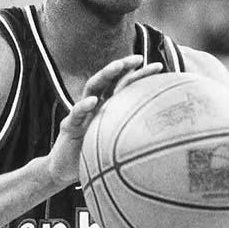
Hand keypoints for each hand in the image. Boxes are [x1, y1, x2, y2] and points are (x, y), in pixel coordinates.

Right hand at [47, 56, 162, 186]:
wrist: (63, 170)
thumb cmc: (92, 156)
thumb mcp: (116, 145)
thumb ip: (134, 138)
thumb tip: (165, 143)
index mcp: (107, 107)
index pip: (124, 85)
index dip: (139, 74)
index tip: (159, 66)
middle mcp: (95, 105)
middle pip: (109, 79)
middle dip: (124, 65)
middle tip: (139, 57)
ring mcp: (81, 113)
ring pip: (92, 87)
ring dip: (105, 74)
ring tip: (117, 66)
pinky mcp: (69, 126)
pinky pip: (76, 113)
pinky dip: (84, 106)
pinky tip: (93, 101)